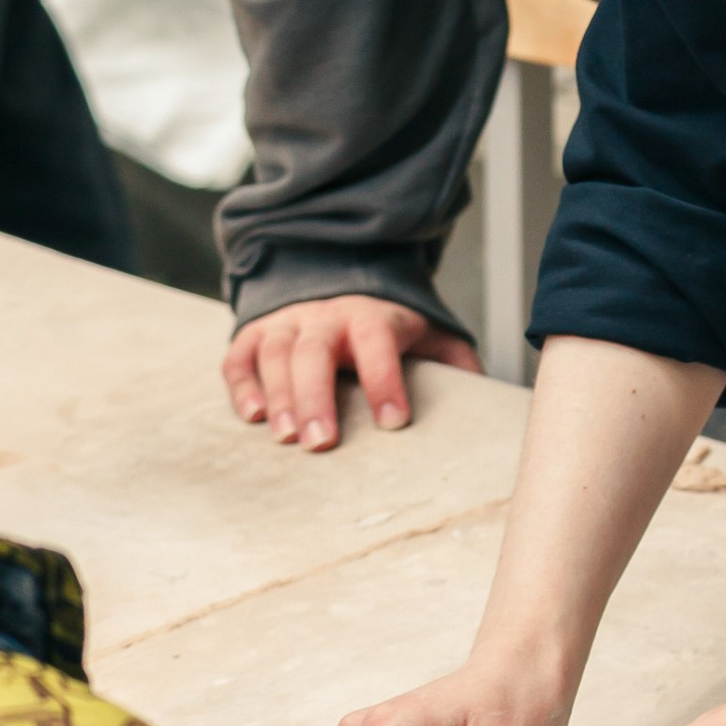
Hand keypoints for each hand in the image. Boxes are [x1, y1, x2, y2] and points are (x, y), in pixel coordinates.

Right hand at [223, 294, 479, 447]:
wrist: (337, 282)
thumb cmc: (386, 327)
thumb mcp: (427, 334)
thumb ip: (454, 362)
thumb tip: (485, 399)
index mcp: (373, 315)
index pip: (378, 341)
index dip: (385, 379)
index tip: (394, 423)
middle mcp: (326, 315)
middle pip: (317, 349)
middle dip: (317, 396)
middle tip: (321, 443)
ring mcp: (288, 322)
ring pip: (277, 351)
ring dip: (280, 394)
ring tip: (285, 437)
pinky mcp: (255, 334)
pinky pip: (240, 356)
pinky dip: (242, 384)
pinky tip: (252, 416)